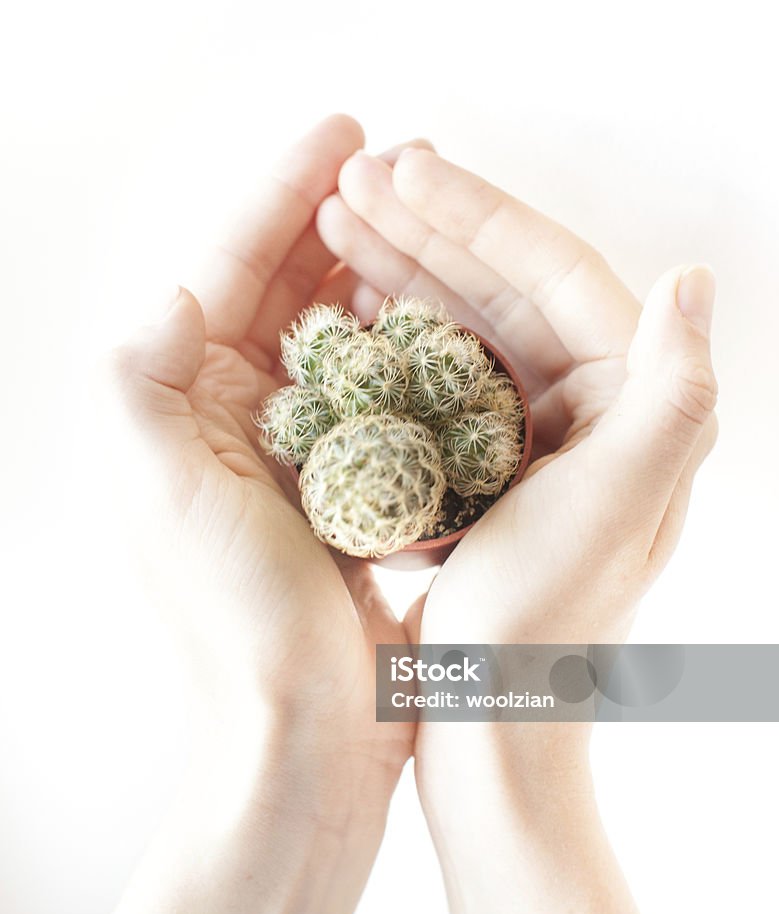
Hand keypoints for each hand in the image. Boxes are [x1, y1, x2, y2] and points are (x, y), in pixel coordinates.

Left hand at [104, 116, 423, 817]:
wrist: (308, 726)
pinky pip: (386, 390)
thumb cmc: (234, 620)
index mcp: (182, 407)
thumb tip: (177, 290)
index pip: (228, 272)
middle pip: (288, 289)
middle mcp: (235, 417)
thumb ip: (141, 380)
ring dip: (382, 272)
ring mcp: (302, 448)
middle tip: (400, 162)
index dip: (281, 196)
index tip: (344, 135)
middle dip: (338, 219)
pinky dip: (413, 346)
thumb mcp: (161, 493)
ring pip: (342, 332)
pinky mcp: (358, 484)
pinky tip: (450, 310)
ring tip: (431, 219)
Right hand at [316, 147, 717, 788]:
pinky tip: (349, 306)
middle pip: (505, 289)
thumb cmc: (544, 627)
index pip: (556, 274)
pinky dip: (397, 337)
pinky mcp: (486, 468)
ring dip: (403, 270)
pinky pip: (441, 378)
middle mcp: (593, 410)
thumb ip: (673, 393)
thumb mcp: (615, 508)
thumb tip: (689, 278)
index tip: (396, 171)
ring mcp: (535, 436)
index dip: (475, 213)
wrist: (489, 722)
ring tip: (334, 224)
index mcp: (634, 404)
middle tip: (348, 184)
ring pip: (466, 325)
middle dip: (427, 228)